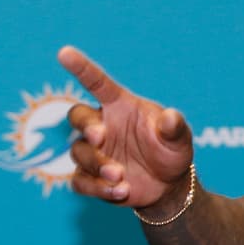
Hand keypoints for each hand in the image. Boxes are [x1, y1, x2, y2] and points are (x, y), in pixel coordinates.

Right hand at [58, 45, 193, 208]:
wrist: (169, 184)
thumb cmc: (171, 150)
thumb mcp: (179, 139)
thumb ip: (175, 127)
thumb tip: (172, 117)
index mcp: (120, 107)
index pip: (97, 83)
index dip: (81, 68)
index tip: (64, 53)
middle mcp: (103, 125)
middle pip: (77, 116)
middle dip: (85, 126)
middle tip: (101, 137)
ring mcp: (94, 152)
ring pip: (78, 152)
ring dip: (97, 164)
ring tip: (120, 176)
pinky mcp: (90, 177)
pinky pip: (80, 181)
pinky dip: (96, 188)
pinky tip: (120, 191)